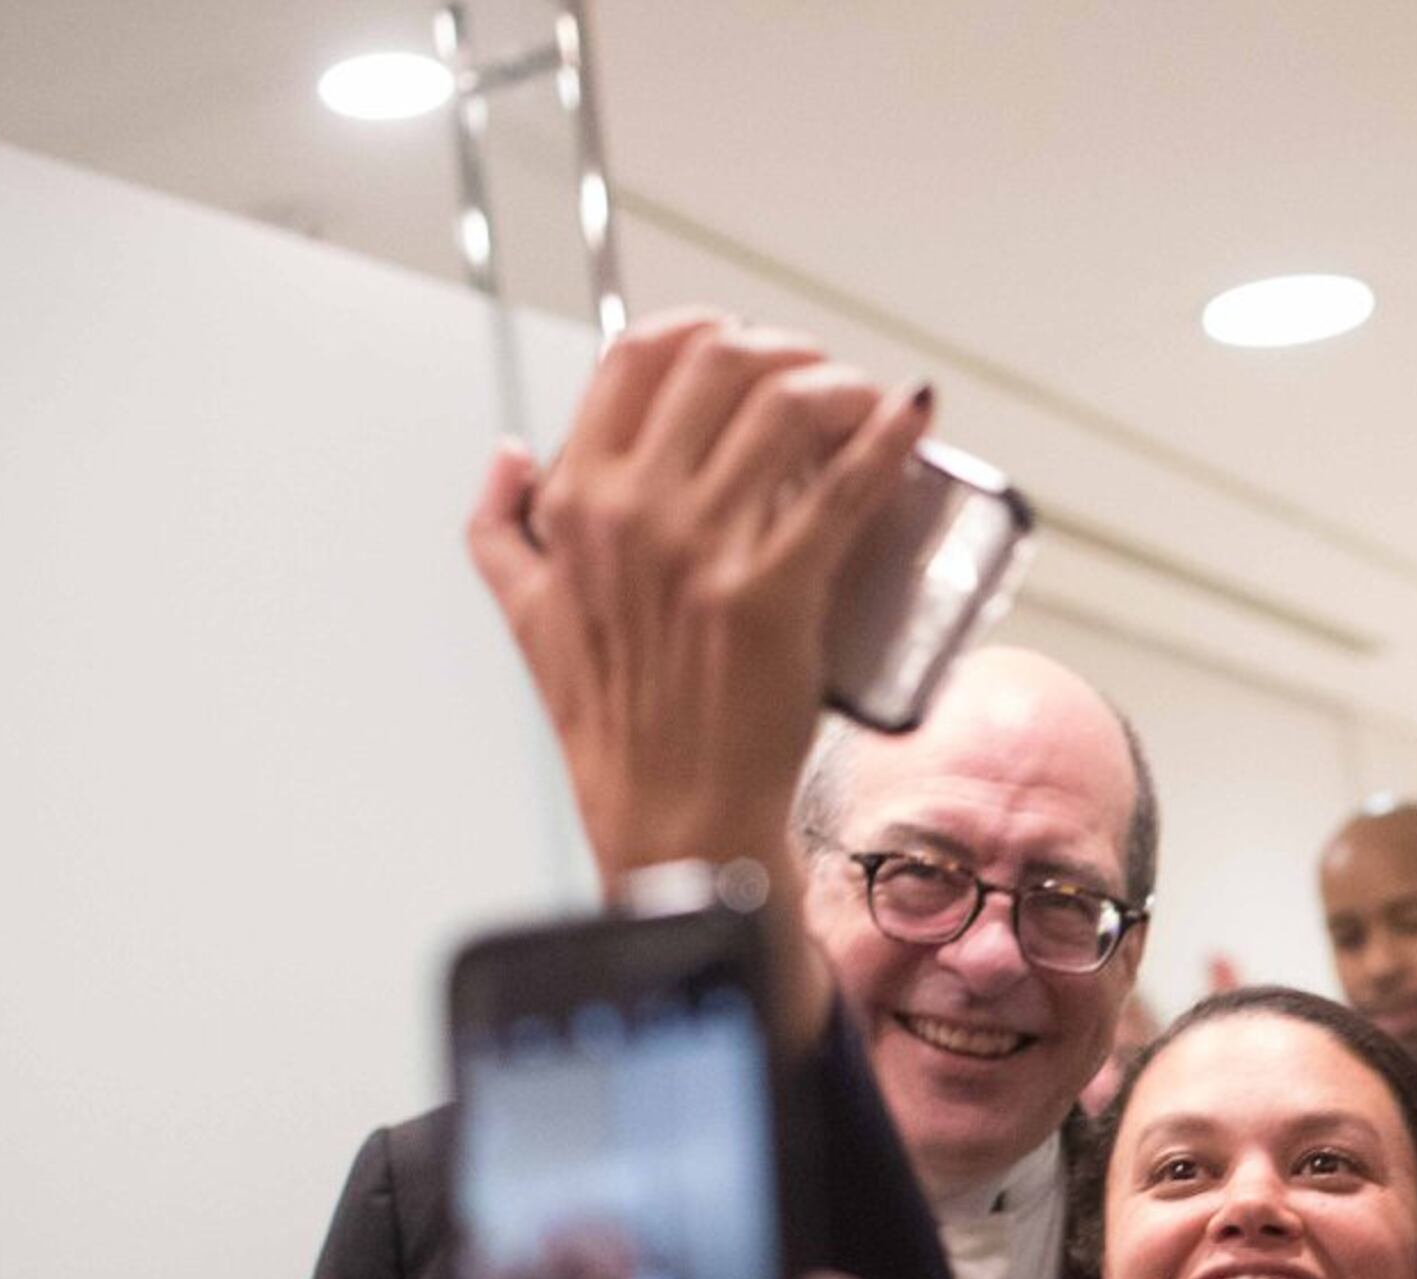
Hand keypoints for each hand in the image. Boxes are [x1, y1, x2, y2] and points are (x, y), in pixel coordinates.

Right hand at [463, 313, 923, 897]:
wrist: (674, 812)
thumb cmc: (615, 725)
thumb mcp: (524, 616)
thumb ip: (501, 527)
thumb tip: (509, 454)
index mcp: (576, 503)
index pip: (635, 357)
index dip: (702, 329)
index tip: (744, 345)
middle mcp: (633, 512)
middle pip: (720, 363)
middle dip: (784, 349)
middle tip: (819, 377)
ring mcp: (704, 549)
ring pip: (786, 408)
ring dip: (841, 385)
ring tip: (865, 404)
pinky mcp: (775, 591)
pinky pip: (844, 486)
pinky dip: (890, 437)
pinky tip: (915, 414)